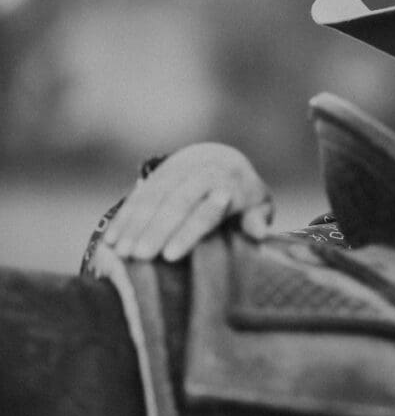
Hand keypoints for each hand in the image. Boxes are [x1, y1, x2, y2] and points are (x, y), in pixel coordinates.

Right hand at [102, 143, 272, 261]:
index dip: (187, 233)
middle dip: (156, 230)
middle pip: (176, 203)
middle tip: (140, 257)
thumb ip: (257, 220)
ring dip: (135, 224)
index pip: (206, 211)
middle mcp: (202, 174)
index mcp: (230, 185)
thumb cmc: (245, 196)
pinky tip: (112, 238)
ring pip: (153, 197)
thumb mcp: (259, 205)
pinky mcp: (160, 174)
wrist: (223, 159)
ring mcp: (178, 171)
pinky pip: (139, 194)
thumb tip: (260, 234)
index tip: (170, 256)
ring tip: (122, 252)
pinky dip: (125, 216)